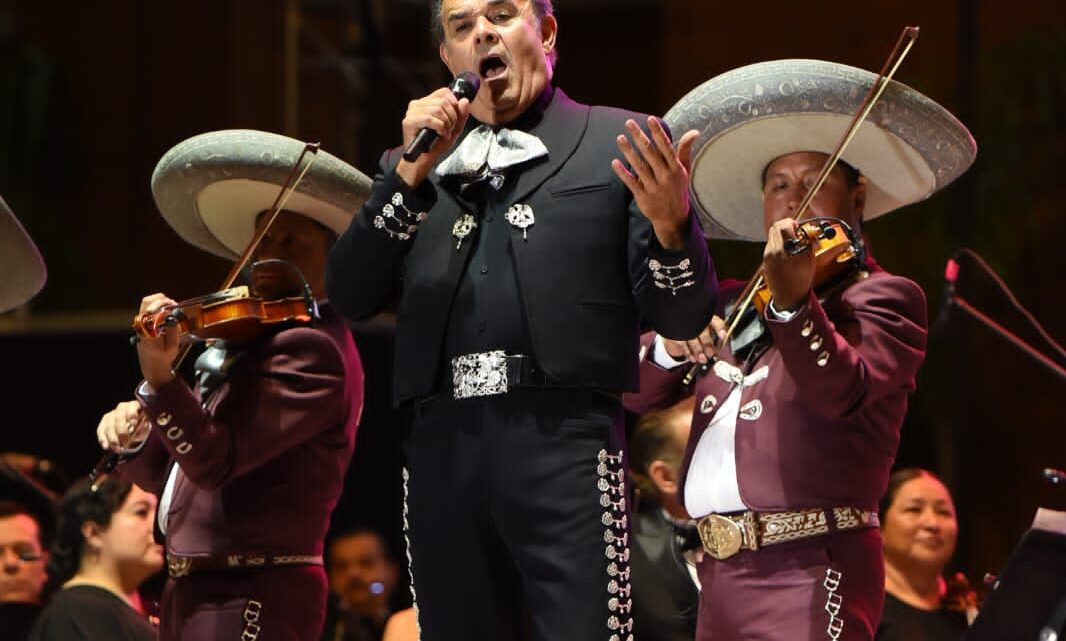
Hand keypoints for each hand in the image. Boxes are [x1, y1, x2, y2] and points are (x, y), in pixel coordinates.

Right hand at [97, 400, 149, 452]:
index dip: (132, 416)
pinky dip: (103, 439)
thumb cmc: (141, 426)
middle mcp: (121, 408)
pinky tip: (106, 446)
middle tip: (126, 444)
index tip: (134, 425)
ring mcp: (111, 415)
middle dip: (122, 432)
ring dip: (113, 439)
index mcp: (134, 406)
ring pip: (109, 426)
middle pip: (118, 418)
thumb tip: (142, 426)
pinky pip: (101, 430)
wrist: (134, 429)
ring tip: (118, 449)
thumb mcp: (145, 427)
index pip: (131, 408)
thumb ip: (144, 426)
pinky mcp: (104, 422)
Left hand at [136, 293, 179, 388]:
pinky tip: (166, 311)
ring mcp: (140, 323)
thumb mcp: (172, 347)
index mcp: (148, 332)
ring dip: (159, 301)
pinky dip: (157, 305)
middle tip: (173, 304)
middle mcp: (141, 325)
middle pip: (147, 302)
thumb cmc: (163, 358)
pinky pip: (147, 308)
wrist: (152, 365)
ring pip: (146, 303)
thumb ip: (173, 331)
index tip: (174, 306)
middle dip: (162, 299)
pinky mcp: (142, 323)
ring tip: (170, 306)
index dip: (164, 305)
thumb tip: (171, 317)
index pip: (152, 311)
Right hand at [396, 87, 470, 186]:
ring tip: (445, 133)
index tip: (456, 116)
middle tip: (450, 129)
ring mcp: (412, 112)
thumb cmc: (436, 144)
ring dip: (447, 123)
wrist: (424, 160)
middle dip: (452, 116)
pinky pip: (430, 118)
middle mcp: (417, 104)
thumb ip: (461, 115)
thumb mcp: (454, 128)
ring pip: (438, 109)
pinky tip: (440, 135)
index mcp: (426, 103)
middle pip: (443, 101)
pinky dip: (440, 128)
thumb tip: (464, 101)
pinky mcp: (409, 122)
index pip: (443, 92)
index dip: (454, 102)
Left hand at [612, 117, 699, 249]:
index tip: (650, 119)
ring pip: (639, 166)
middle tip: (629, 122)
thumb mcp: (684, 170)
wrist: (673, 218)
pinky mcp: (643, 197)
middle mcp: (665, 177)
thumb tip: (694, 132)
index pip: (666, 147)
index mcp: (676, 169)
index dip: (658, 133)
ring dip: (628, 151)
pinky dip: (623, 173)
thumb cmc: (678, 189)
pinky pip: (631, 182)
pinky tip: (615, 162)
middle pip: (650, 154)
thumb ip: (685, 150)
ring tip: (619, 138)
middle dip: (639, 137)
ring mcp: (653, 187)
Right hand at [662, 315, 724, 363]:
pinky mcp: (676, 333)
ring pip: (692, 338)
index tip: (723, 336)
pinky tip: (692, 358)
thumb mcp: (707, 329)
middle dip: (707, 344)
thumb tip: (719, 349)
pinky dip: (688, 353)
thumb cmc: (696, 328)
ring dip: (698, 351)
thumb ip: (714, 337)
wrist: (676, 325)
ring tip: (702, 359)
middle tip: (710, 354)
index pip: (715, 321)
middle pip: (702, 331)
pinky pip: (682, 344)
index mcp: (706, 317)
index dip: (719, 328)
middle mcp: (696, 320)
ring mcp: (685, 326)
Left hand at [762, 218, 814, 311]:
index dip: (792, 223)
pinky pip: (771, 243)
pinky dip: (779, 241)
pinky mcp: (765, 258)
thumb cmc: (800, 281)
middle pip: (775, 227)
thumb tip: (809, 230)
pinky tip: (787, 248)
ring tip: (793, 240)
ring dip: (782, 232)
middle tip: (796, 230)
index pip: (783, 227)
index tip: (799, 226)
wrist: (787, 296)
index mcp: (785, 252)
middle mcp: (773, 252)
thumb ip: (808, 243)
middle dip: (786, 225)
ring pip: (772, 234)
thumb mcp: (810, 261)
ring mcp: (767, 255)